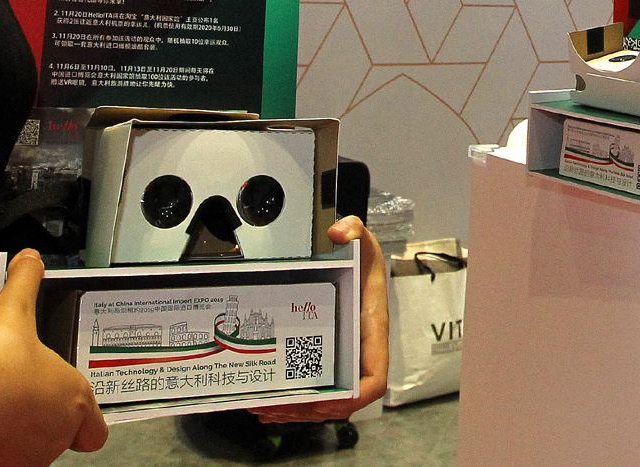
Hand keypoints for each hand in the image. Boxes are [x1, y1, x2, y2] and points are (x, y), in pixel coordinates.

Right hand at [0, 248, 107, 466]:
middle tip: (14, 398)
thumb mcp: (12, 311)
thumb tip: (29, 259)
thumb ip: (25, 282)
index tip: (63, 405)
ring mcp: (28, 459)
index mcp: (72, 399)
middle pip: (58, 436)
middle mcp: (56, 435)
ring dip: (15, 435)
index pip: (95, 429)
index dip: (83, 419)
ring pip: (29, 453)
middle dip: (39, 418)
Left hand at [255, 216, 389, 422]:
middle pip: (343, 400)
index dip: (353, 397)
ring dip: (297, 411)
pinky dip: (293, 403)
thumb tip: (339, 231)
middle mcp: (359, 353)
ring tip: (265, 408)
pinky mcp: (327, 359)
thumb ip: (355, 228)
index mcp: (371, 333)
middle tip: (277, 406)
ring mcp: (343, 359)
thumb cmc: (363, 261)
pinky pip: (315, 389)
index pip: (374, 379)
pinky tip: (269, 404)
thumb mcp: (364, 241)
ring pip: (325, 400)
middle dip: (311, 410)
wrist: (357, 265)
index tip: (327, 401)